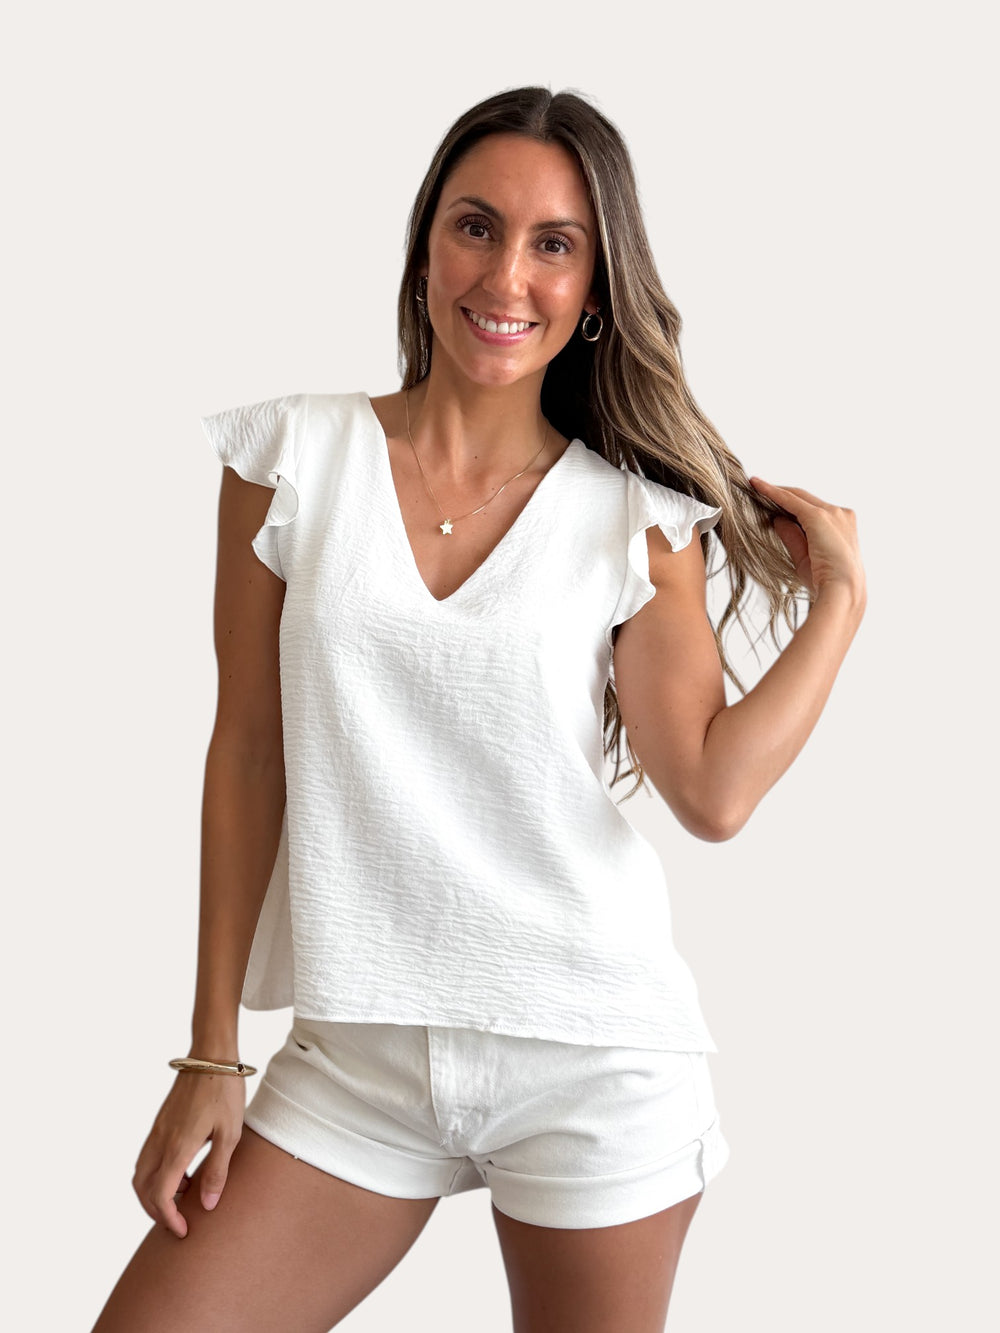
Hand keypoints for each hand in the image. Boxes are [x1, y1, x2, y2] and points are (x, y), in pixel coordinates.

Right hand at [132, 1070, 246, 1238]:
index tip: (184, 1230)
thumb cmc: (225, 1093)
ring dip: (153, 1194)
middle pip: (142, 1190)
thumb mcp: (230, 1134)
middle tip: (178, 1222)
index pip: (160, 1195)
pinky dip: (156, 1175)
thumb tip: (207, 1206)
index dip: (168, 1219)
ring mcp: (157, 1132)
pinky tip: (182, 1173)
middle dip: (155, 1212)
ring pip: (140, 1174)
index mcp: (177, 1147)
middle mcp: (160, 1142)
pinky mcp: (160, 1124)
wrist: (212, 1056)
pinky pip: (147, 1159)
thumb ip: (218, 1171)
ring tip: (182, 1197)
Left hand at [749, 477, 865, 607]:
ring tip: (754, 485)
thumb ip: (791, 536)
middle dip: (782, 493)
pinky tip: (757, 486)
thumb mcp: (803, 557)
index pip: (813, 508)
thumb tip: (775, 520)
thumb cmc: (825, 582)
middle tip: (758, 488)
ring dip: (776, 490)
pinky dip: (772, 492)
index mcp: (843, 525)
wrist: (841, 592)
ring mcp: (832, 513)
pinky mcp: (818, 516)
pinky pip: (790, 500)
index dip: (791, 503)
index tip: (772, 500)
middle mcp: (841, 514)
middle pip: (805, 498)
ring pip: (798, 496)